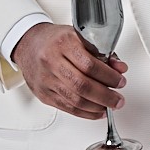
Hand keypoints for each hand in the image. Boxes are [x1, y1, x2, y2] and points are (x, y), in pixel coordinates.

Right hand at [12, 22, 127, 120]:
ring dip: (97, 107)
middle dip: (106, 96)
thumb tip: (120, 69)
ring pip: (75, 100)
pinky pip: (67, 108)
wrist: (28, 45)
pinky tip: (96, 111)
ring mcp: (46, 80)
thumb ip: (101, 52)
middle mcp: (52, 62)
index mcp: (63, 44)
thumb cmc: (55, 40)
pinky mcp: (44, 94)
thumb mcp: (80, 37)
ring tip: (110, 106)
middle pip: (82, 86)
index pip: (90, 65)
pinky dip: (85, 113)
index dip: (109, 76)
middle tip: (118, 100)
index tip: (120, 81)